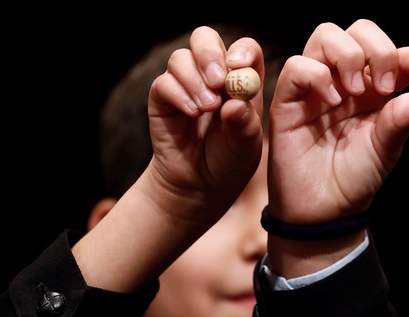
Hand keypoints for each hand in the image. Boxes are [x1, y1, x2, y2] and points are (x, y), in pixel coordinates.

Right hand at [146, 26, 265, 224]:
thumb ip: (244, 125)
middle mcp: (212, 76)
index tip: (238, 66)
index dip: (242, 51)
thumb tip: (234, 103)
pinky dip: (178, 94)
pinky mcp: (163, 97)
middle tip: (217, 80)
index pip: (244, 49)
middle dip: (210, 54)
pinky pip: (164, 82)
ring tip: (206, 109)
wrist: (198, 185)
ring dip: (194, 80)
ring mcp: (186, 84)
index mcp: (241, 80)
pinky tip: (192, 113)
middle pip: (206, 39)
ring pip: (182, 57)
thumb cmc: (229, 162)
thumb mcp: (245, 147)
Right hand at [267, 19, 408, 223]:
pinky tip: (332, 100)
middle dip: (379, 49)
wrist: (322, 210)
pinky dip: (317, 75)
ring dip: (348, 56)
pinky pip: (298, 66)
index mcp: (374, 91)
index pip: (398, 57)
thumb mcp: (386, 149)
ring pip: (326, 36)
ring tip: (356, 92)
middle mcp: (345, 82)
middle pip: (359, 31)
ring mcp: (315, 88)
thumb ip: (405, 118)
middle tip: (387, 85)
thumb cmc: (354, 179)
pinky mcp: (288, 99)